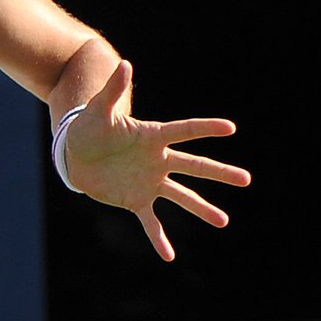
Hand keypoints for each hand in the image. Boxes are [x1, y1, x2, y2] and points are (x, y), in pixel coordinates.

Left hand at [61, 59, 249, 261]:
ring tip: (224, 222)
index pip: (184, 130)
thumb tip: (125, 63)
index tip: (230, 128)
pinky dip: (159, 238)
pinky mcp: (136, 200)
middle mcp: (158, 160)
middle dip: (220, 172)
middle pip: (194, 166)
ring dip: (202, 208)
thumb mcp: (97, 110)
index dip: (205, 128)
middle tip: (246, 179)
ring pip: (182, 196)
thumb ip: (112, 90)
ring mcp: (149, 181)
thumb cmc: (88, 127)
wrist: (74, 153)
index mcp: (152, 136)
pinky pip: (151, 222)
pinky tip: (170, 256)